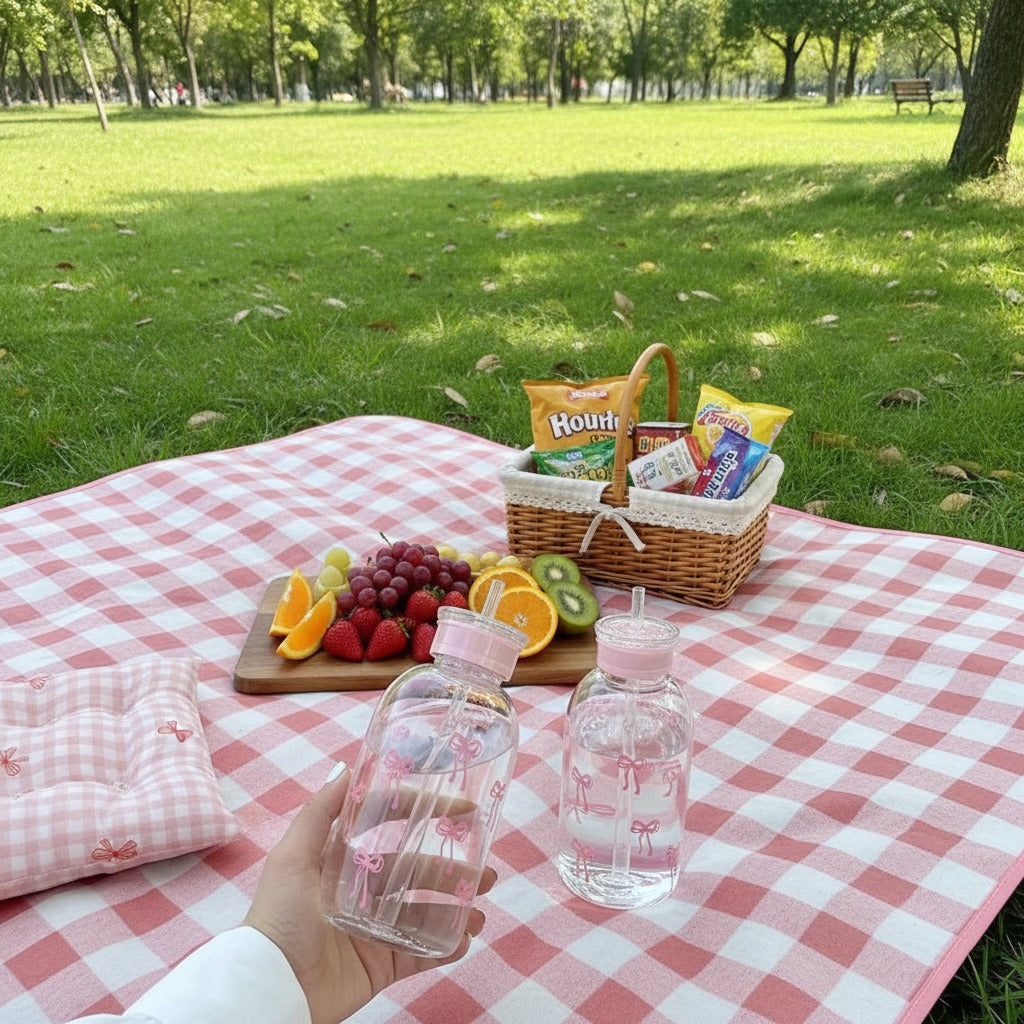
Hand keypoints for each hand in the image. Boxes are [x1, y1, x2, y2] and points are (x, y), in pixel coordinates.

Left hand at [243, 765, 495, 1023]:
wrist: (271, 991)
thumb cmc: (277, 920)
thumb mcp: (291, 859)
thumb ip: (318, 813)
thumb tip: (346, 767)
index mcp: (343, 858)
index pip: (390, 824)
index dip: (425, 811)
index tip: (462, 807)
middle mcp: (362, 889)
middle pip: (417, 871)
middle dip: (453, 870)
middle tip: (488, 872)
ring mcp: (375, 928)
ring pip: (426, 911)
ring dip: (457, 909)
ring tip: (481, 913)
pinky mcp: (381, 964)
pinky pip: (421, 953)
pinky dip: (445, 947)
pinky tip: (464, 940)